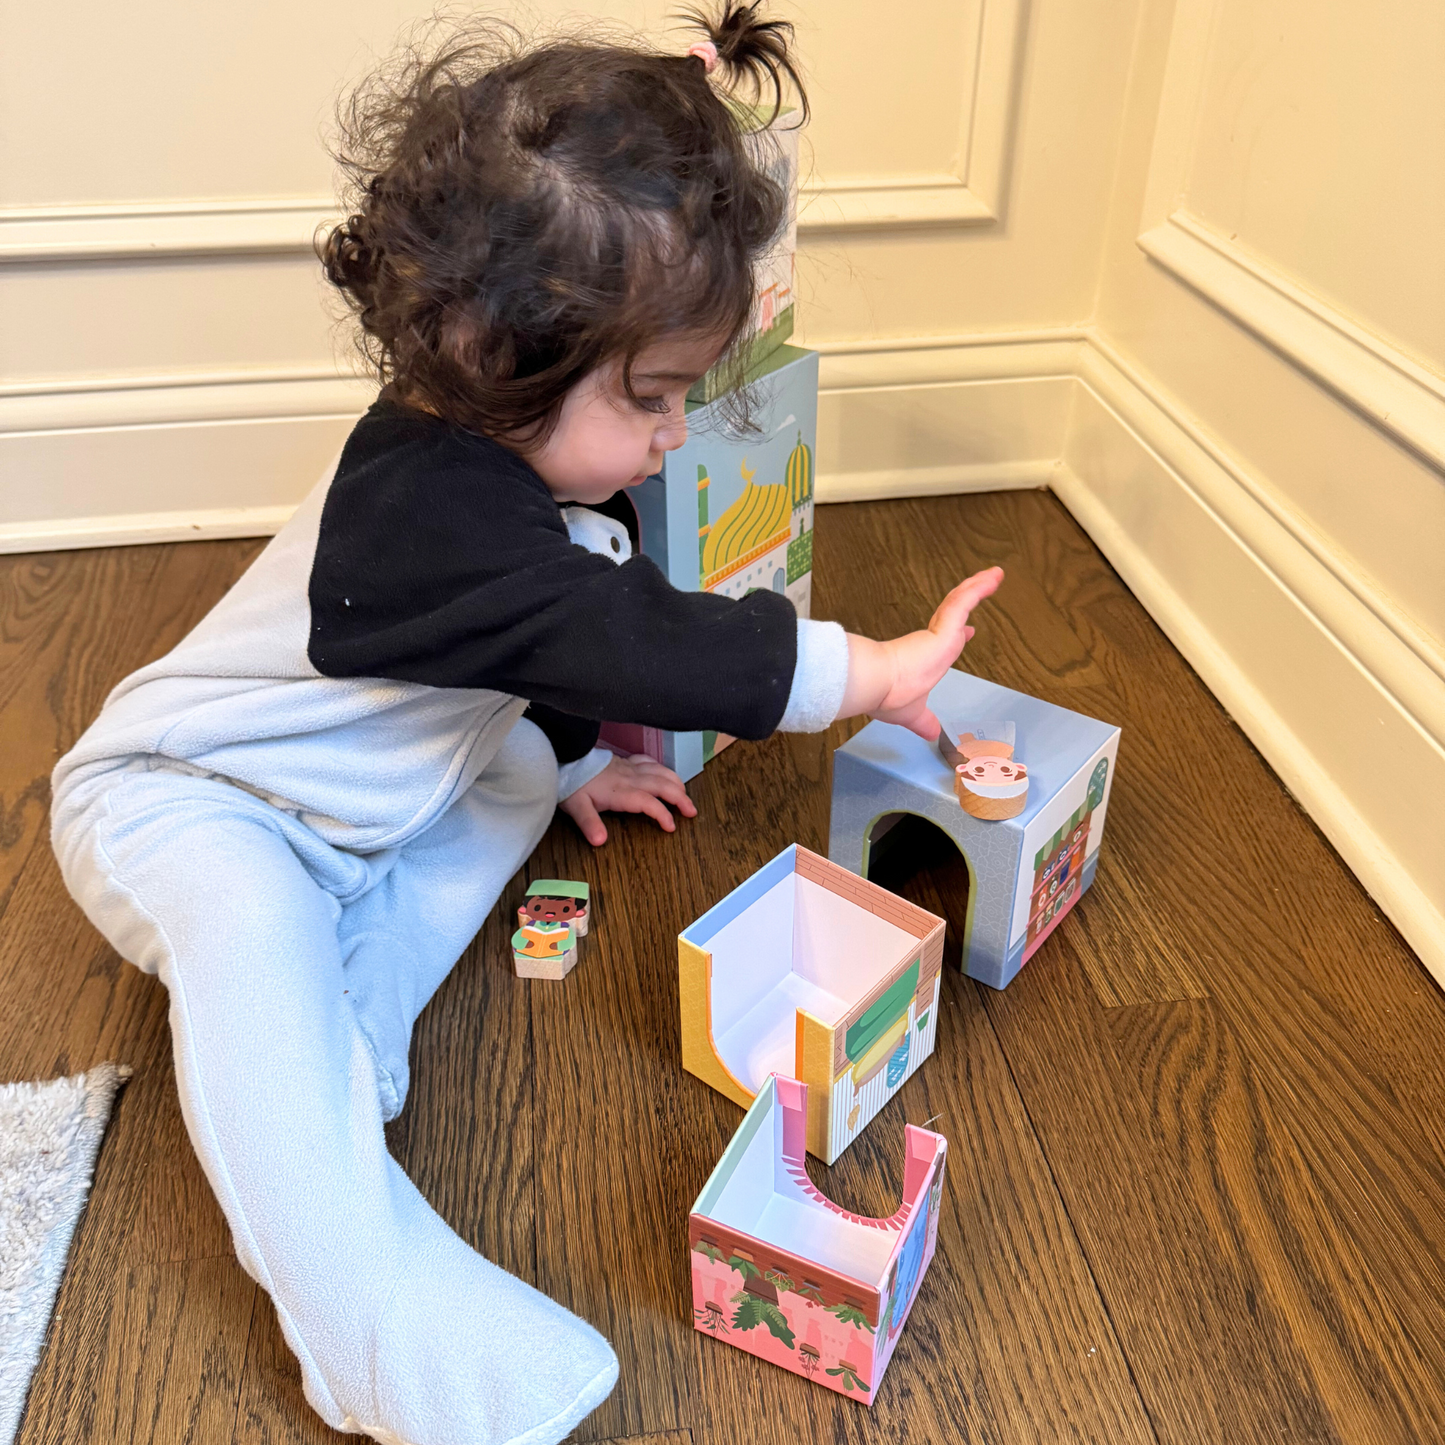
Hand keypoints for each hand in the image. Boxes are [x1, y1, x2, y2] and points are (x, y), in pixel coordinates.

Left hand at [559, 753, 697, 846]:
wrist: (566, 758)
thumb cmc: (571, 783)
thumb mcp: (576, 807)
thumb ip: (590, 824)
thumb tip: (599, 841)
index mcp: (622, 792)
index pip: (650, 803)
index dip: (663, 814)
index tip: (671, 827)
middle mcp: (631, 778)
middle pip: (664, 786)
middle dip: (681, 798)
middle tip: (692, 812)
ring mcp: (630, 768)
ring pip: (661, 771)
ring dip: (676, 783)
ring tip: (686, 795)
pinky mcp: (625, 761)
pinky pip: (649, 761)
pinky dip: (661, 768)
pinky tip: (664, 773)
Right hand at [838, 567, 1003, 739]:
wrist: (876, 684)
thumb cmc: (888, 696)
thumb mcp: (913, 714)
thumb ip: (924, 722)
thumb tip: (931, 734)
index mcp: (923, 660)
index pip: (942, 640)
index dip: (956, 633)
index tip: (966, 630)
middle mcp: (931, 642)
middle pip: (953, 614)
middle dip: (968, 600)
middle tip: (981, 587)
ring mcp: (937, 632)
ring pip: (960, 602)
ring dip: (978, 586)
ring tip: (994, 575)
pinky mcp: (944, 626)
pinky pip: (966, 601)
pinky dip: (981, 588)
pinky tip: (994, 577)